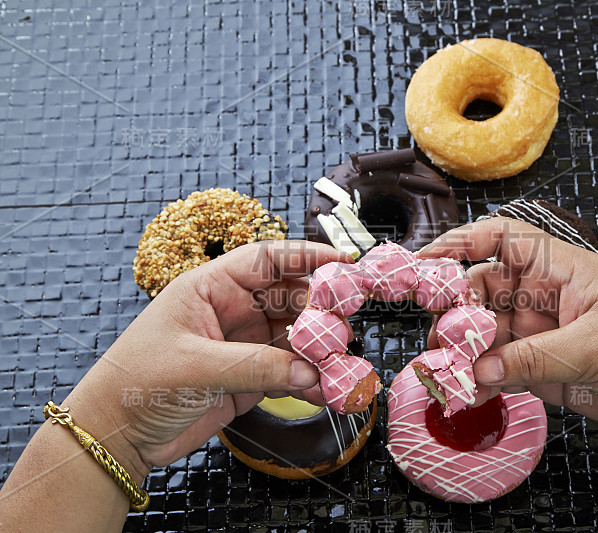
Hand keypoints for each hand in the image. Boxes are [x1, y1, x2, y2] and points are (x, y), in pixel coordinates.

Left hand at [64, 240, 350, 480]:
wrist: (116, 435)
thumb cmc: (137, 383)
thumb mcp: (195, 366)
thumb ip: (255, 366)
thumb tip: (311, 371)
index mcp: (212, 288)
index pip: (266, 260)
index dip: (305, 256)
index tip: (342, 262)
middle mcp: (233, 311)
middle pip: (290, 299)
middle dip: (320, 311)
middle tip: (345, 326)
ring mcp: (244, 345)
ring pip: (295, 339)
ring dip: (319, 351)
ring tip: (341, 366)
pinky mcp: (250, 379)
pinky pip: (290, 373)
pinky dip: (310, 381)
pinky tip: (326, 390)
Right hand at [420, 217, 597, 432]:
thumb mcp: (593, 346)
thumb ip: (532, 358)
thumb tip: (479, 369)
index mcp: (559, 269)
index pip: (501, 240)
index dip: (460, 243)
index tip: (424, 261)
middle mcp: (542, 296)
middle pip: (481, 291)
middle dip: (455, 311)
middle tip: (440, 339)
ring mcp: (539, 333)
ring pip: (484, 334)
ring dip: (462, 352)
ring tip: (446, 373)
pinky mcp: (540, 368)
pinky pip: (498, 369)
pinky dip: (480, 379)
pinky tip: (467, 391)